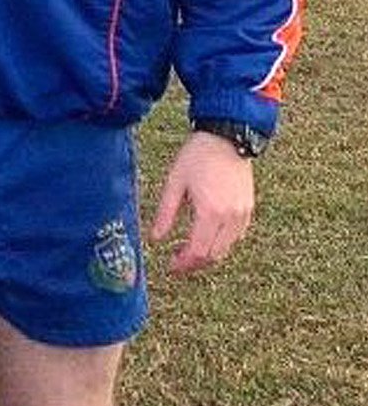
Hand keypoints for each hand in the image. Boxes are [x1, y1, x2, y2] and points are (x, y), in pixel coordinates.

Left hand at [149, 130, 255, 275]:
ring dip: (207, 254)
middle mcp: (230, 217)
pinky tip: (205, 236)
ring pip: (226, 248)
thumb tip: (156, 239)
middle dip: (194, 263)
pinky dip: (220, 243)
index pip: (198, 251)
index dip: (183, 264)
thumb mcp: (174, 184)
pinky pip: (236, 236)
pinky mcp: (248, 209)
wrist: (226, 138)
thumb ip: (165, 214)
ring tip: (187, 250)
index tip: (171, 267)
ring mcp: (243, 214)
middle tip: (176, 262)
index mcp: (210, 212)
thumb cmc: (196, 157)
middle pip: (213, 255)